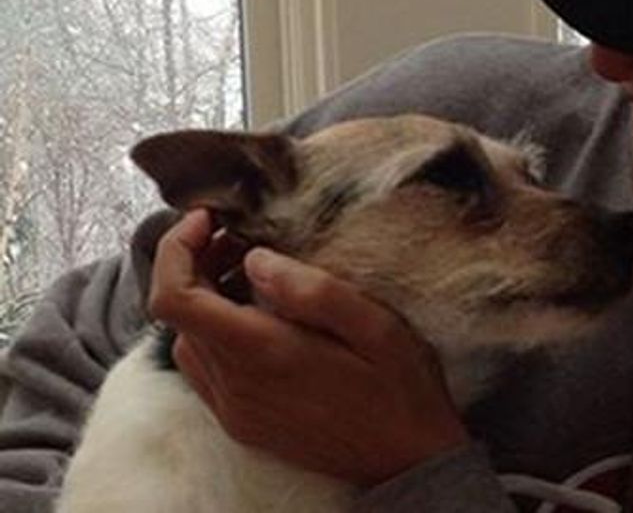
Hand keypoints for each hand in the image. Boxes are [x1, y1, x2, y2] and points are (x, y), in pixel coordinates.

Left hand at [148, 210, 468, 485]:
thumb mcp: (376, 326)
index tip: (208, 219)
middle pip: (178, 316)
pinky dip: (215, 333)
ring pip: (186, 343)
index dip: (177, 250)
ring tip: (249, 274)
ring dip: (204, 300)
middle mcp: (236, 387)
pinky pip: (205, 371)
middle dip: (196, 266)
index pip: (176, 300)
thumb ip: (313, 290)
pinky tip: (257, 318)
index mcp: (264, 354)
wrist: (409, 459)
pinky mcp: (243, 425)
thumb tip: (255, 260)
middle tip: (239, 239)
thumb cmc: (401, 388)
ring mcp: (235, 411)